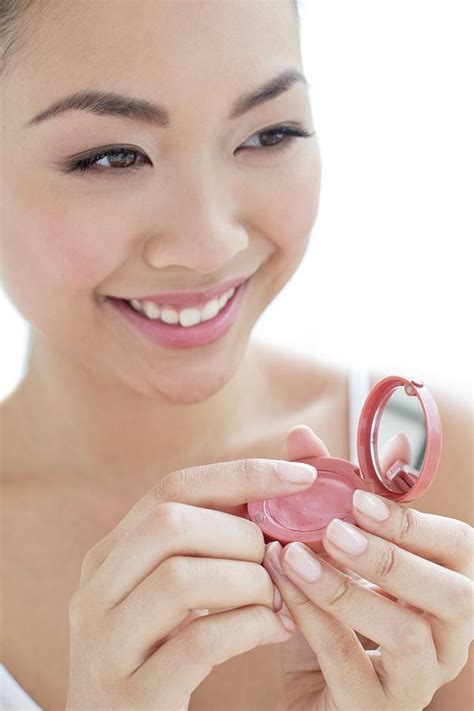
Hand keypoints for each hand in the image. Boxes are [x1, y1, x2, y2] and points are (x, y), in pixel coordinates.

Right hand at [65, 456, 317, 709]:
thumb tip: (289, 478)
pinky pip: (199, 642)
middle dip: (242, 534)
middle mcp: (95, 592)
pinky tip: (276, 632)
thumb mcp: (177, 595)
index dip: (242, 475)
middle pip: (170, 523)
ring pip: (181, 578)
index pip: (172, 489)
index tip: (302, 476)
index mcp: (109, 556)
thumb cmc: (167, 658)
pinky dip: (251, 628)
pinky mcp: (129, 696)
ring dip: (250, 582)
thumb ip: (215, 542)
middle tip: (279, 561)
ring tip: (278, 600)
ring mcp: (105, 645)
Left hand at [263, 425, 473, 709]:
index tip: (357, 499)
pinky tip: (283, 589)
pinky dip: (315, 621)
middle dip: (391, 557)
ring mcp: (418, 679)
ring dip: (348, 589)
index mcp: (445, 584)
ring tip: (297, 556)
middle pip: (454, 595)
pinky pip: (353, 668)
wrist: (312, 688)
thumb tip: (299, 436)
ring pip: (409, 636)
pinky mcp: (376, 709)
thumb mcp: (330, 551)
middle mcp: (447, 635)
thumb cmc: (334, 611)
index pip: (457, 547)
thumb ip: (321, 494)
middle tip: (334, 531)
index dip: (411, 521)